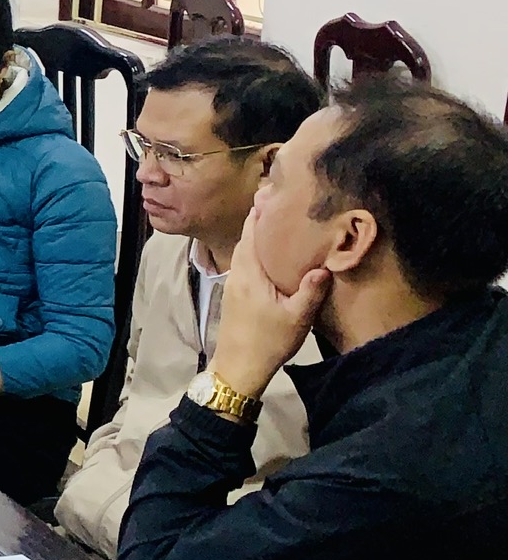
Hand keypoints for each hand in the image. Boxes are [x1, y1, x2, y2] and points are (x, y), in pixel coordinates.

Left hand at [209, 207, 330, 398]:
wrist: (238, 366)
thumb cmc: (267, 341)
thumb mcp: (296, 318)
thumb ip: (310, 291)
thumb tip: (325, 266)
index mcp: (250, 273)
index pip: (251, 233)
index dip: (260, 212)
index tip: (272, 192)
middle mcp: (238, 272)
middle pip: (247, 237)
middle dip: (260, 218)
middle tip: (279, 201)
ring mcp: (234, 282)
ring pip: (245, 250)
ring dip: (258, 234)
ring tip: (278, 222)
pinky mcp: (236, 293)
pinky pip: (246, 262)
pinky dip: (256, 249)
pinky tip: (272, 253)